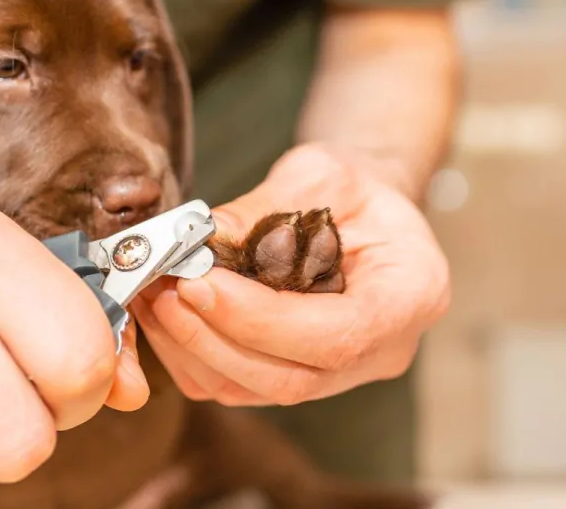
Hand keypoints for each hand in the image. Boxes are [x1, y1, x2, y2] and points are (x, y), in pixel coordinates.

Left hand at [133, 144, 449, 406]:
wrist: (364, 208)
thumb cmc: (353, 187)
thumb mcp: (321, 173)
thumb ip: (265, 209)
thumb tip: (199, 241)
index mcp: (411, 296)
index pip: (336, 337)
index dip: (261, 320)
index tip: (200, 283)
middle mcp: (381, 351)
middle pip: (291, 379)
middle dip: (215, 338)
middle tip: (164, 290)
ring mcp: (340, 375)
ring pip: (256, 391)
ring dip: (192, 348)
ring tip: (154, 294)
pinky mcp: (298, 376)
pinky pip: (237, 386)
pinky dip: (192, 354)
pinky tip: (165, 312)